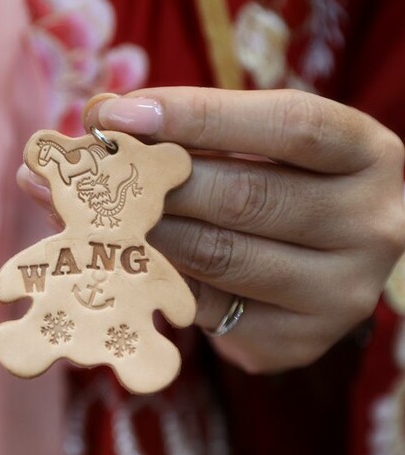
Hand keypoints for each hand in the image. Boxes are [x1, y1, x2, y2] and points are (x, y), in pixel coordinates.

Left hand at [20, 88, 404, 372]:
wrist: (325, 256)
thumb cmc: (278, 181)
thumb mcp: (257, 143)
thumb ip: (190, 130)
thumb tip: (96, 119)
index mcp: (367, 155)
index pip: (289, 125)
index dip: (199, 116)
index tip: (117, 113)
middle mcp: (371, 226)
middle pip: (247, 197)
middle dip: (152, 181)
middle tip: (82, 170)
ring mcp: (340, 293)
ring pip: (219, 258)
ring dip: (140, 232)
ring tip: (86, 212)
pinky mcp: (297, 342)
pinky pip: (207, 309)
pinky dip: (157, 281)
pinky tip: (122, 261)